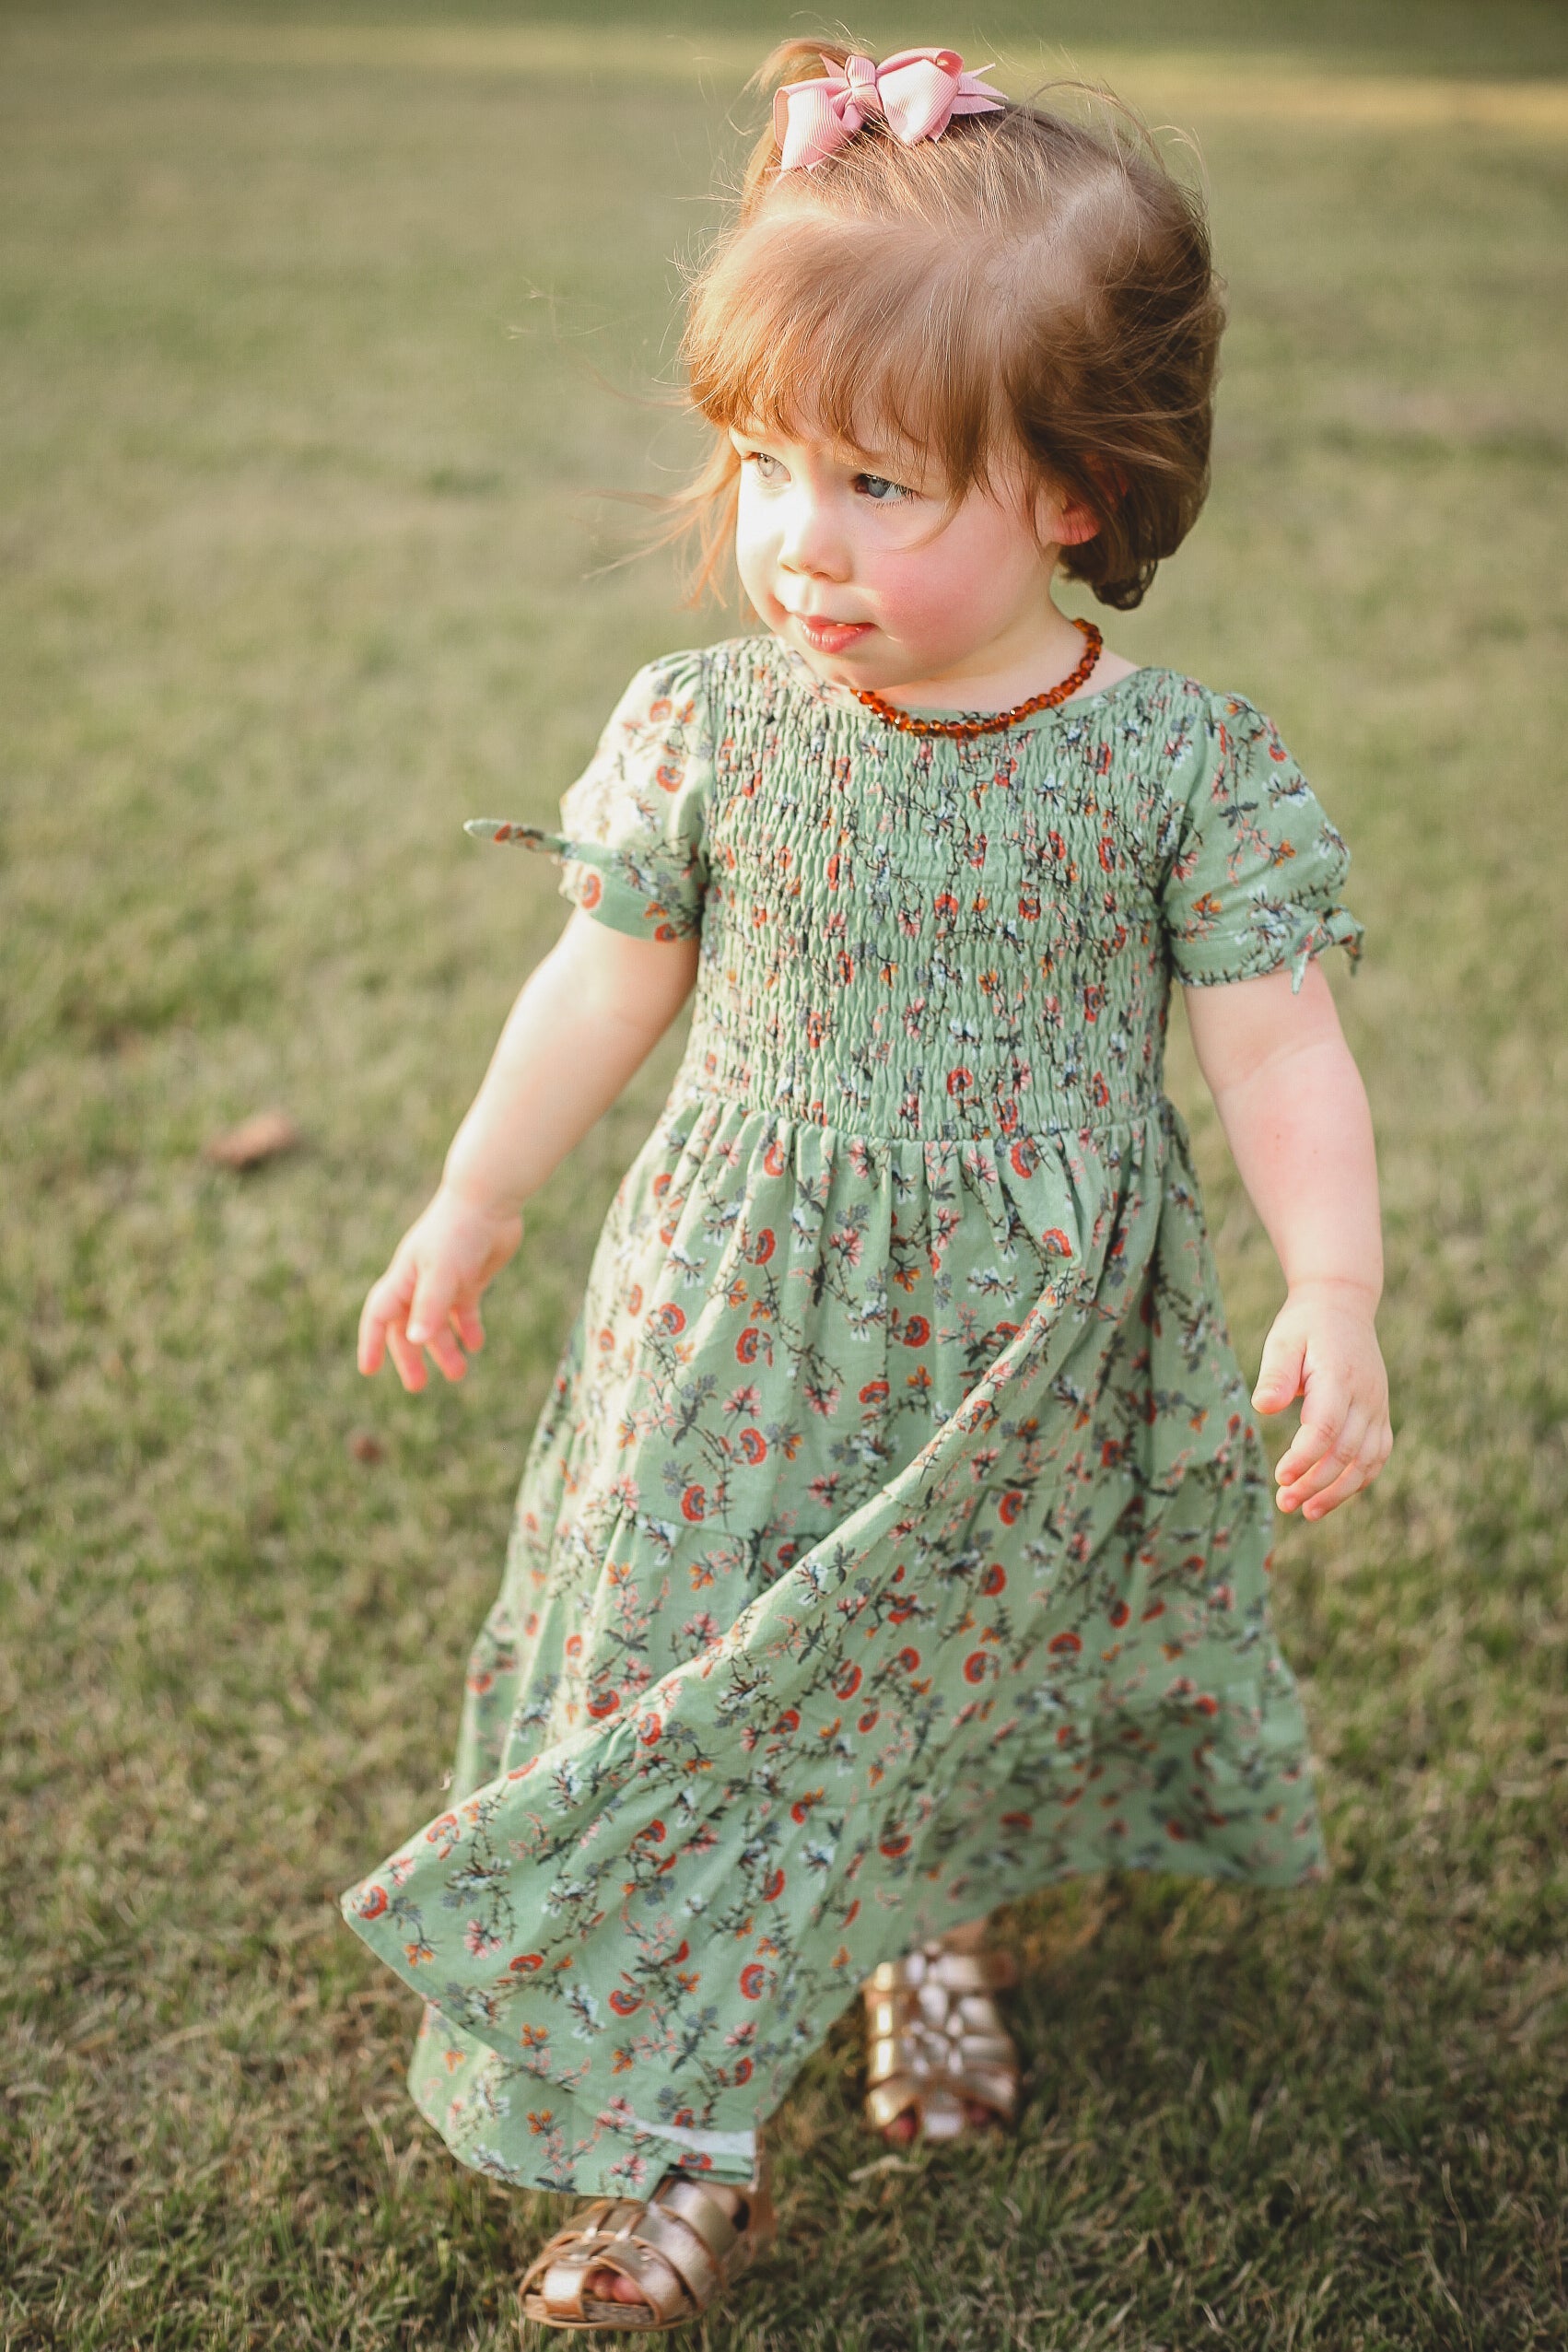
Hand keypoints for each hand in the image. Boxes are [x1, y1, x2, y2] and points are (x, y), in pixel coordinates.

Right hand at [357, 1183, 522, 1392]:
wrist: (489, 1200)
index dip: (372, 1342)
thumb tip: (415, 1340)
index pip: (379, 1316)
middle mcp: (420, 1282)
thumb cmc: (458, 1232)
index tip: (369, 1370)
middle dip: (411, 1356)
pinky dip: (468, 1329)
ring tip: (458, 1374)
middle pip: (408, 1326)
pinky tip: (476, 1344)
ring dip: (445, 1348)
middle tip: (417, 1386)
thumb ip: (430, 1306)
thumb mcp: (442, 1273)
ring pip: (438, 1323)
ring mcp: (446, 1281)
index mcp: (404, 1278)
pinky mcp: (471, 1278)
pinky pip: (464, 1311)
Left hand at [1251, 1280, 1391, 1520]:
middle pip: (1346, 1451)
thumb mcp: (1284, 1339)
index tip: (1280, 1476)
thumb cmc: (1305, 1324)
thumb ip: (1276, 1373)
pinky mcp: (1380, 1413)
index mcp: (1338, 1377)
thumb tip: (1264, 1407)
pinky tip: (1331, 1497)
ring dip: (1339, 1491)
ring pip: (1367, 1460)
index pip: (1326, 1427)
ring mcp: (1377, 1406)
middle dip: (1316, 1483)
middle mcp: (1365, 1395)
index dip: (1304, 1457)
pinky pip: (1377, 1455)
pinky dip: (1359, 1480)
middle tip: (1284, 1502)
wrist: (1341, 1305)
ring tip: (1306, 1511)